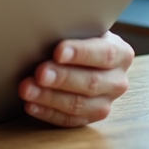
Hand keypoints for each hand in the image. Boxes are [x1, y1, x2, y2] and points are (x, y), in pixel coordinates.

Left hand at [18, 31, 133, 126]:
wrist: (82, 55)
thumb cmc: (78, 38)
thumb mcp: (82, 29)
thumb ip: (72, 30)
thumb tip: (48, 28)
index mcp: (121, 54)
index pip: (104, 53)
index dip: (81, 53)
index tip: (58, 51)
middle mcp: (117, 81)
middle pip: (91, 82)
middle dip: (62, 78)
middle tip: (40, 73)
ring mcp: (105, 102)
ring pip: (78, 104)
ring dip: (49, 97)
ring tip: (27, 89)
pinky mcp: (89, 118)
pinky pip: (68, 120)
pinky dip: (47, 113)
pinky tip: (30, 105)